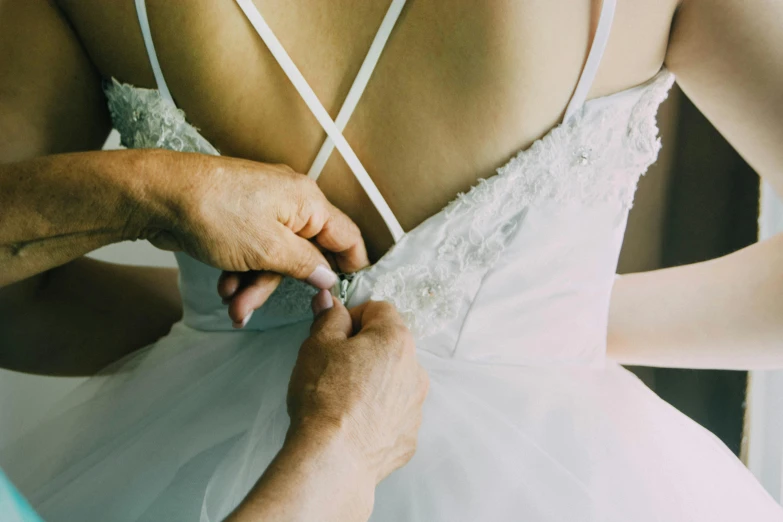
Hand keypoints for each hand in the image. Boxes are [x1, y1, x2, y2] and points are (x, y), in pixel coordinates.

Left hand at [136, 151, 368, 326]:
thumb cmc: (215, 212)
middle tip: (251, 307)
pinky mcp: (240, 220)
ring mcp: (263, 210)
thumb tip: (328, 278)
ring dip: (252, 285)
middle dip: (275, 285)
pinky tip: (222, 286)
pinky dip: (239, 272)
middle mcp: (290, 202)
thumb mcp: (268, 249)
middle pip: (303, 256)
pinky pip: (252, 253)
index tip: (347, 295)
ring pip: (273, 258)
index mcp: (307, 201)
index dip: (351, 267)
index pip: (347, 237)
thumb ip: (305, 266)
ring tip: (231, 303)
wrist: (159, 195)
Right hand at [288, 296, 428, 483]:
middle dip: (364, 350)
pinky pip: (394, 413)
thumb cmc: (324, 399)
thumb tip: (330, 302)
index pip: (379, 309)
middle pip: (389, 345)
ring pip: (394, 380)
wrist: (333, 458)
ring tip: (342, 399)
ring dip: (374, 382)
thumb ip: (329, 318)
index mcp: (396, 339)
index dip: (353, 317)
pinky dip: (378, 413)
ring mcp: (415, 405)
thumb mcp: (317, 345)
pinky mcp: (409, 435)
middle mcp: (415, 370)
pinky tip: (353, 422)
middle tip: (333, 367)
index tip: (335, 333)